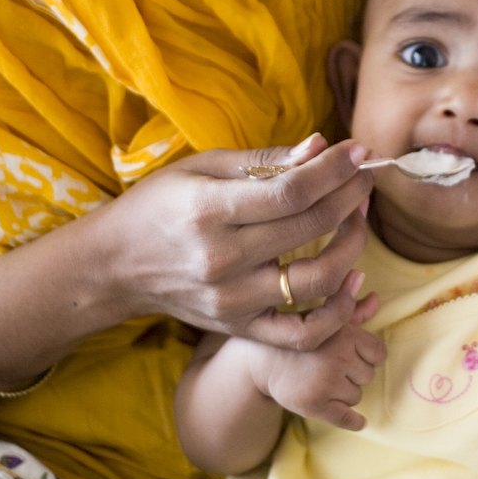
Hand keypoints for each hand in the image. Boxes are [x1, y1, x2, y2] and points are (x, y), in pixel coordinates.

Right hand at [93, 133, 373, 350]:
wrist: (115, 266)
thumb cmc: (160, 206)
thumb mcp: (201, 168)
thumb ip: (264, 161)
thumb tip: (321, 146)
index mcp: (207, 210)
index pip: (290, 191)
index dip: (333, 170)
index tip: (358, 152)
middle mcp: (221, 259)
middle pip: (309, 228)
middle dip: (349, 197)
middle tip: (363, 178)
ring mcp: (232, 300)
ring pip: (317, 281)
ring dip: (352, 246)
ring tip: (357, 219)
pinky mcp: (240, 327)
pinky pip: (303, 332)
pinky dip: (338, 311)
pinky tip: (351, 278)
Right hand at [255, 289, 386, 430]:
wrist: (260, 359)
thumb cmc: (299, 337)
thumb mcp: (324, 318)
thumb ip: (354, 311)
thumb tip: (376, 299)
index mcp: (344, 333)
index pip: (378, 353)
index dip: (366, 355)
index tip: (351, 354)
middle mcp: (337, 357)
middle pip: (367, 375)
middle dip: (353, 374)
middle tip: (331, 367)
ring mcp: (326, 383)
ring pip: (356, 396)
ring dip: (345, 393)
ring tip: (324, 381)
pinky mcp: (314, 405)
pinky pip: (347, 418)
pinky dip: (354, 421)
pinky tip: (358, 421)